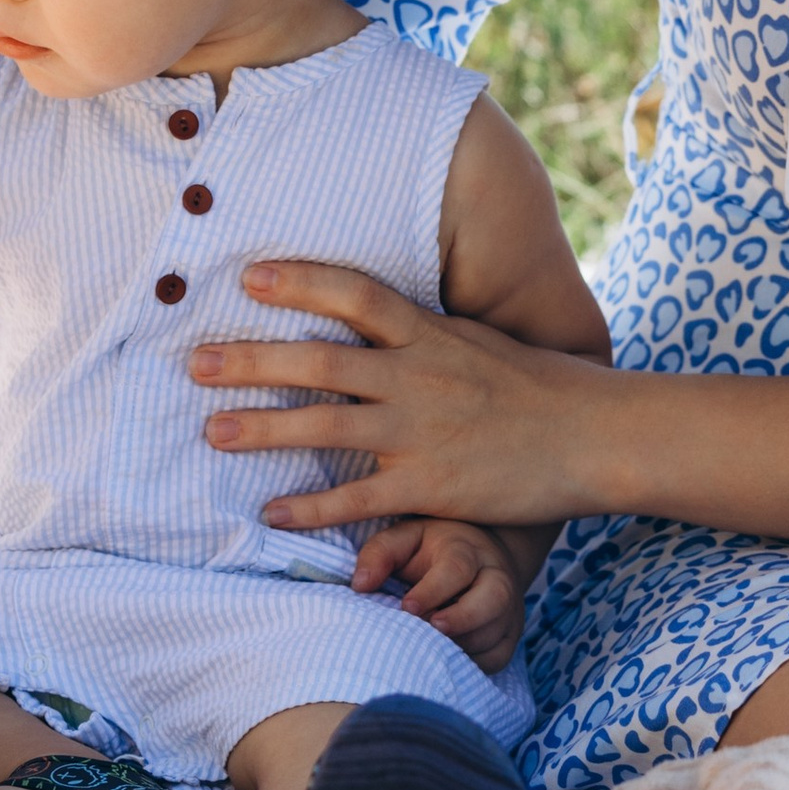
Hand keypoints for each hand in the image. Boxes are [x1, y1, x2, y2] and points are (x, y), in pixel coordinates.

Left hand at [191, 262, 615, 530]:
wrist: (593, 436)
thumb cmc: (539, 387)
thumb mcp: (480, 339)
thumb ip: (426, 334)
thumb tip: (379, 320)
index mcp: (431, 334)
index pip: (357, 295)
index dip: (301, 282)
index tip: (248, 276)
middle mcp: (419, 377)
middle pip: (320, 362)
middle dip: (252, 361)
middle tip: (194, 361)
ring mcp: (422, 432)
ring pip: (326, 426)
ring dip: (262, 430)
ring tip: (211, 431)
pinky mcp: (431, 486)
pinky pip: (358, 498)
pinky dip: (311, 508)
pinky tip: (271, 513)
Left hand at [353, 516, 526, 670]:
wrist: (480, 556)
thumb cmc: (429, 550)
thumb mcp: (403, 539)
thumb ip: (380, 554)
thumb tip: (360, 584)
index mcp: (465, 549)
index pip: (456, 568)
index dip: (433, 590)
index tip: (407, 607)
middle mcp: (495, 576)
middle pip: (494, 598)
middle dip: (463, 618)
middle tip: (433, 629)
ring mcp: (508, 607)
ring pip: (496, 631)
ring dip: (463, 645)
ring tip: (432, 649)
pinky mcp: (511, 633)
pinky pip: (499, 657)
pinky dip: (474, 663)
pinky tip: (448, 660)